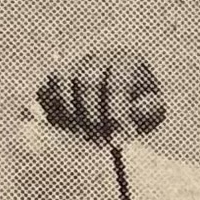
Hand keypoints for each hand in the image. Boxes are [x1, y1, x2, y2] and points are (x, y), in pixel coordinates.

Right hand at [36, 52, 164, 142]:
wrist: (123, 97)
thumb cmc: (141, 104)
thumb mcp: (154, 109)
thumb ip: (148, 111)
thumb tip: (127, 121)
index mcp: (127, 60)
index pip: (117, 83)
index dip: (116, 114)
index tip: (117, 142)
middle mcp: (97, 55)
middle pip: (86, 81)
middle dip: (93, 117)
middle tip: (100, 143)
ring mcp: (73, 62)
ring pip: (62, 83)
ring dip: (72, 115)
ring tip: (87, 138)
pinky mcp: (54, 77)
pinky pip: (45, 92)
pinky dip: (55, 114)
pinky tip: (72, 131)